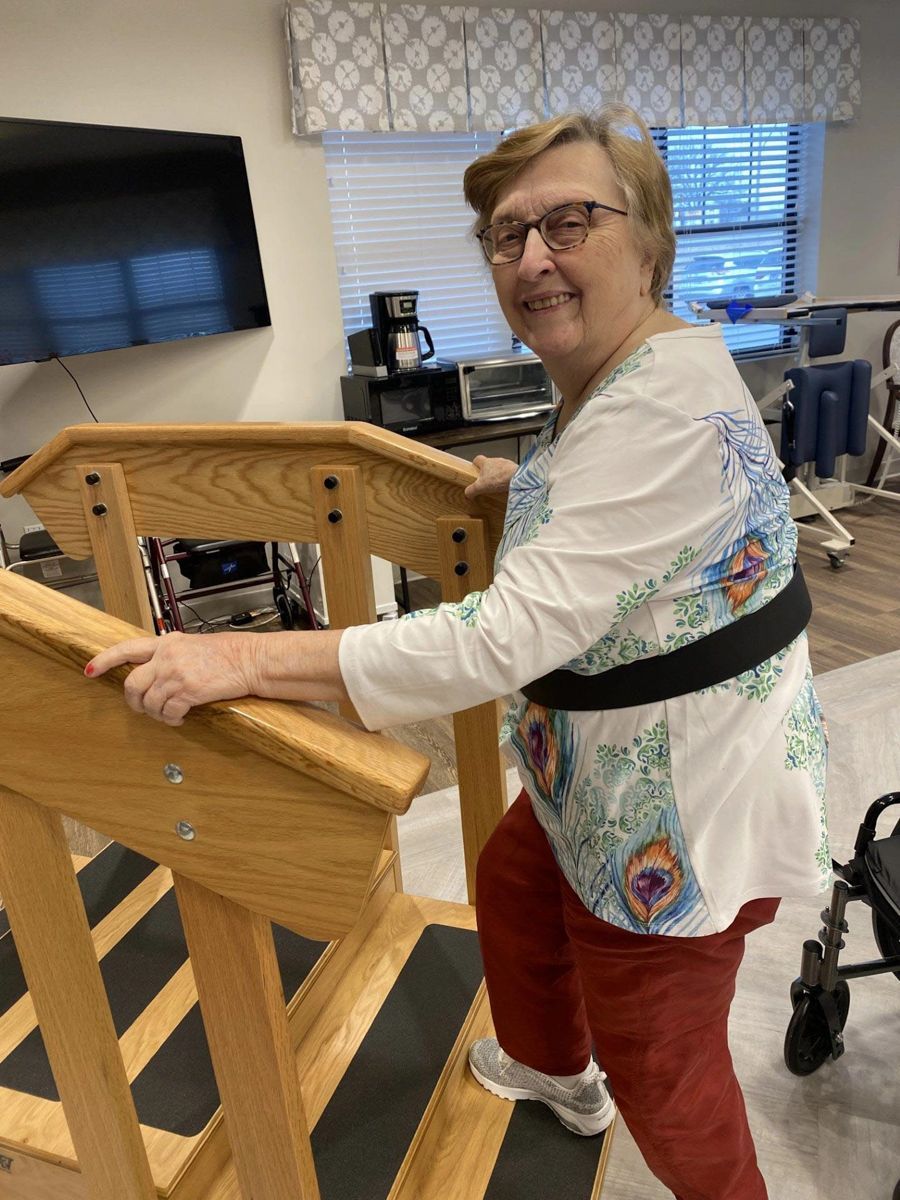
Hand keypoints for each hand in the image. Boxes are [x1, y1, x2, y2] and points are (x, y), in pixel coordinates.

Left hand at [84, 631, 260, 725]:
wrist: (249, 660)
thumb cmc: (228, 653)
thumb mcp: (193, 645)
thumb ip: (171, 654)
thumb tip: (157, 670)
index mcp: (166, 643)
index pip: (126, 649)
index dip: (104, 660)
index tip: (91, 670)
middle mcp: (166, 657)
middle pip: (132, 684)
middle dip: (133, 701)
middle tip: (142, 708)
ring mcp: (176, 675)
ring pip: (148, 703)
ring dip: (156, 714)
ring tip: (169, 714)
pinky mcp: (187, 691)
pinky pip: (167, 712)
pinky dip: (171, 719)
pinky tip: (180, 717)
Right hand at [464, 455, 517, 499]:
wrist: (517, 478)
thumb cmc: (500, 479)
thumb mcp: (481, 487)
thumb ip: (472, 490)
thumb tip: (467, 493)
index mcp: (486, 463)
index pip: (478, 459)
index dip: (475, 464)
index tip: (474, 468)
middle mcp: (496, 461)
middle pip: (489, 464)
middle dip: (487, 472)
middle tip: (486, 481)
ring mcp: (506, 464)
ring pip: (499, 468)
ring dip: (498, 474)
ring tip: (497, 485)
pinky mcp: (515, 469)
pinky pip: (509, 472)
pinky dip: (507, 478)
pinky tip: (506, 486)